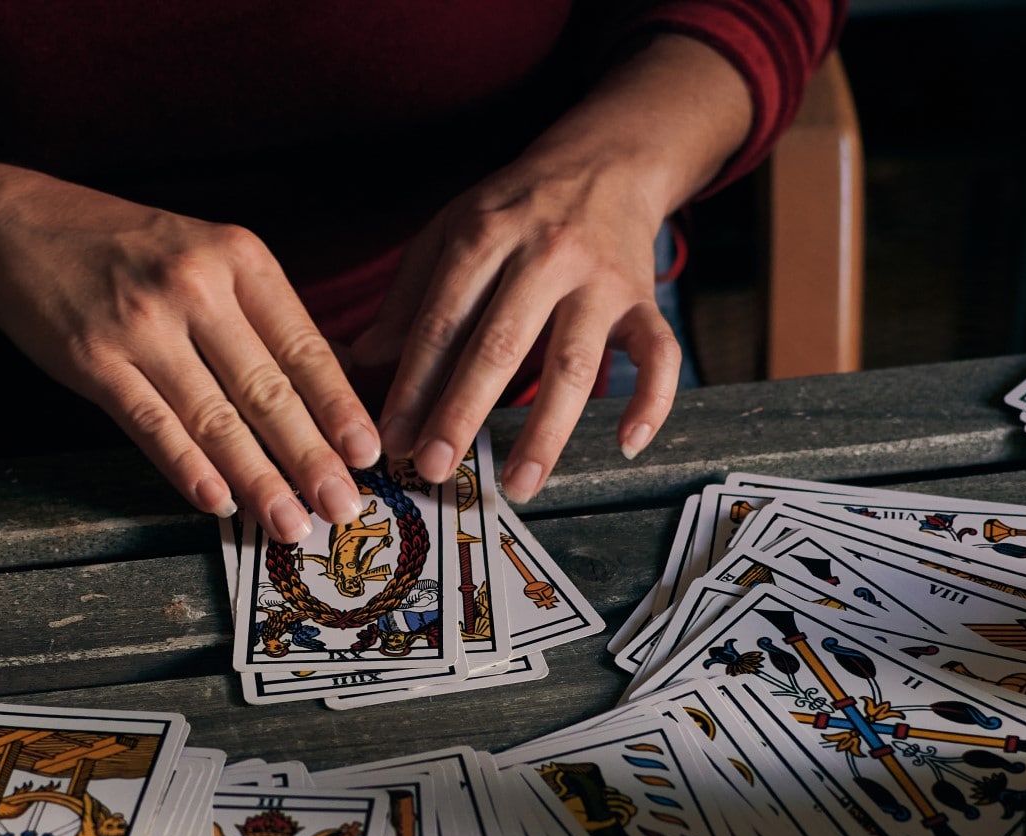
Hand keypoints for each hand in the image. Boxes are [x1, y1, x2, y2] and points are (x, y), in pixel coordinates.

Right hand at [0, 171, 380, 540]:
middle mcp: (196, 285)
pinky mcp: (94, 359)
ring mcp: (142, 323)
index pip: (304, 346)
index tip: (369, 453)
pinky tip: (218, 503)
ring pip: (215, 418)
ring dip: (257, 480)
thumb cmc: (125, 248)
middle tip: (342, 505)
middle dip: (311, 457)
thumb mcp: (207, 255)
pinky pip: (152, 426)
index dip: (339, 407)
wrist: (16, 224)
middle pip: (267, 389)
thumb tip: (332, 387)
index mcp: (239, 257)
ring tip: (289, 521)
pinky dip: (188, 469)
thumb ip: (264, 316)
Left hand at [352, 152, 678, 504]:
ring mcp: (600, 280)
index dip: (414, 383)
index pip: (443, 320)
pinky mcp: (644, 299)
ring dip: (545, 431)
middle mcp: (546, 256)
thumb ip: (408, 296)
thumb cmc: (515, 209)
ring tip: (518, 484)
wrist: (605, 160)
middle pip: (501, 345)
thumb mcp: (452, 229)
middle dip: (463, 412)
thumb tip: (365, 361)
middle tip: (435, 467)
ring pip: (574, 364)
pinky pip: (659, 355)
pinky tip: (626, 446)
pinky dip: (651, 402)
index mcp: (487, 235)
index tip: (393, 437)